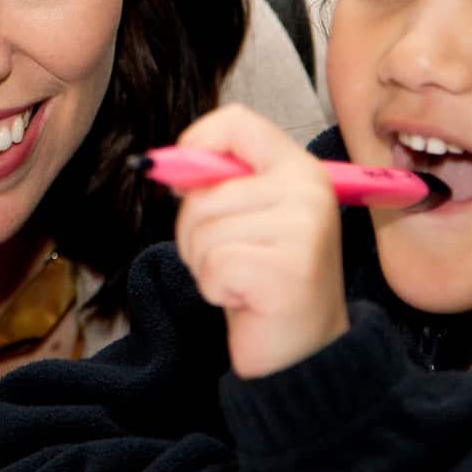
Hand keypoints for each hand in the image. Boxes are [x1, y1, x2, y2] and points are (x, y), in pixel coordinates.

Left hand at [172, 103, 348, 378]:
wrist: (302, 350)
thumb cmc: (263, 278)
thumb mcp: (247, 216)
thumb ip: (217, 182)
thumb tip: (163, 163)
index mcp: (300, 168)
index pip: (238, 121)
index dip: (197, 141)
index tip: (183, 177)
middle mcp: (309, 190)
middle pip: (204, 189)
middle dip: (193, 230)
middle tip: (229, 259)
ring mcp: (303, 229)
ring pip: (203, 229)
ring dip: (204, 263)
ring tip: (239, 279)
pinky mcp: (287, 270)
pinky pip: (212, 264)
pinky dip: (213, 287)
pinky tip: (244, 298)